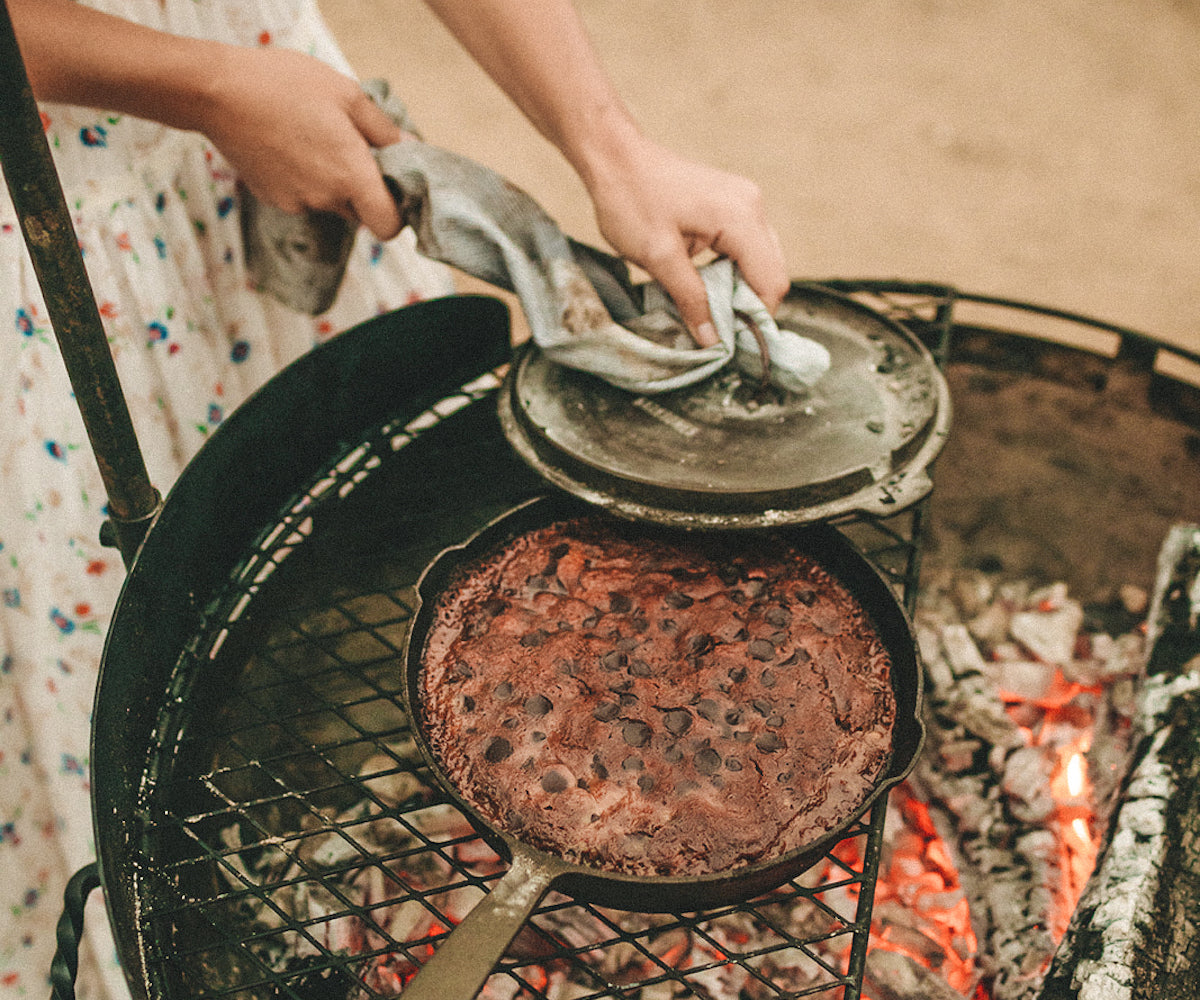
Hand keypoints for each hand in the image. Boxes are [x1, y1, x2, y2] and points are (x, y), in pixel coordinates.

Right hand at [197, 47, 403, 238]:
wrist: (217, 92)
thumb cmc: (284, 85)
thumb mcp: (346, 94)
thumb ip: (383, 129)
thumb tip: (408, 147)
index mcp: (351, 176)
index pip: (388, 226)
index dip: (396, 214)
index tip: (392, 190)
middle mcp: (326, 199)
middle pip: (359, 212)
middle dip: (362, 189)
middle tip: (350, 149)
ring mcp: (296, 202)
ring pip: (329, 203)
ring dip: (330, 181)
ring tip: (312, 138)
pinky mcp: (272, 199)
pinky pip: (301, 196)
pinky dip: (302, 178)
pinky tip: (287, 145)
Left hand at [584, 136, 788, 346]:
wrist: (615, 158)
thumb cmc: (631, 202)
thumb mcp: (659, 258)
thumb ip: (691, 299)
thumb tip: (712, 340)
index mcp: (740, 217)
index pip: (771, 281)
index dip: (756, 317)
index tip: (731, 341)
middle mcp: (752, 206)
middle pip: (771, 271)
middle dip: (749, 305)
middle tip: (718, 329)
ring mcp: (745, 202)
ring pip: (761, 261)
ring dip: (740, 288)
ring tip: (709, 309)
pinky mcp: (732, 204)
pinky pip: (746, 247)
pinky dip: (732, 271)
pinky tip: (708, 285)